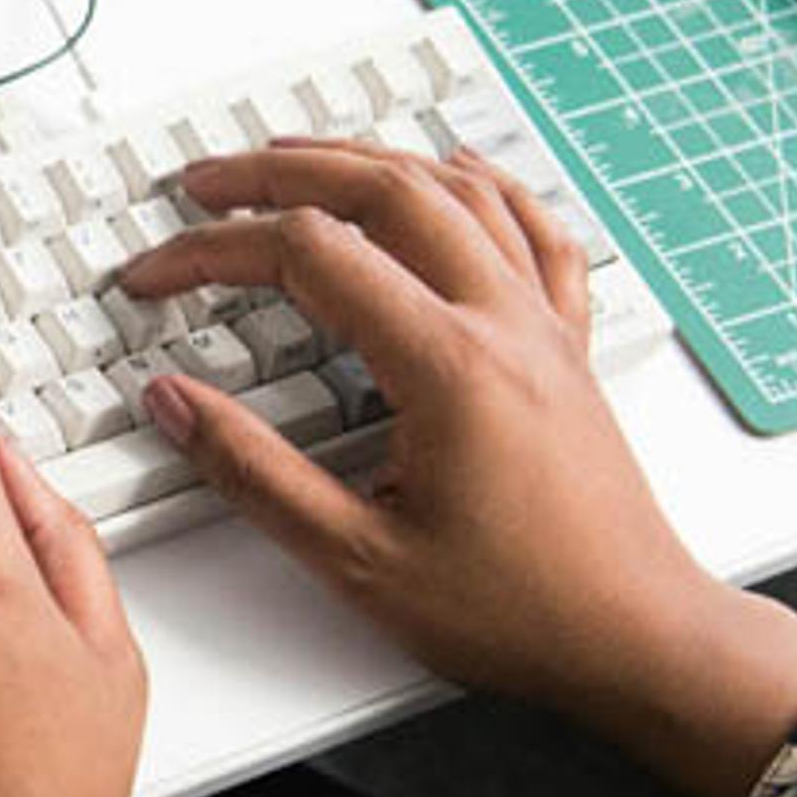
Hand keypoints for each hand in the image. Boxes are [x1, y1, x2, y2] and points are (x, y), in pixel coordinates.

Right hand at [116, 140, 796, 796]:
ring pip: (456, 191)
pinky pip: (533, 231)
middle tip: (205, 183)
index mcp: (447, 365)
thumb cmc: (520, 612)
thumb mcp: (358, 560)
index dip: (213, 251)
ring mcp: (541, 327)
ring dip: (367, 158)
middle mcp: (501, 323)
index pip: (308, 254)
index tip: (157, 277)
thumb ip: (253, 473)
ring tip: (298, 156)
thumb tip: (174, 404)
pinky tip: (458, 168)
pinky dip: (486, 184)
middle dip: (278, 171)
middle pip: (382, 188)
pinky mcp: (565, 347)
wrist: (639, 640)